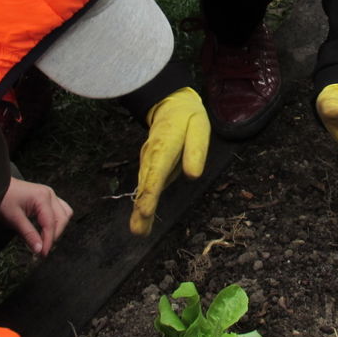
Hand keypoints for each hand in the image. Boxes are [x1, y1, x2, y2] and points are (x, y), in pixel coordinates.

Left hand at [0, 176, 72, 256]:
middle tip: (42, 250)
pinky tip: (45, 229)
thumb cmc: (3, 198)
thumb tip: (39, 249)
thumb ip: (28, 234)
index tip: (42, 254)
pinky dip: (55, 221)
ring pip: (64, 214)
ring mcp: (50, 195)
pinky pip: (59, 210)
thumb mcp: (14, 218)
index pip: (50, 224)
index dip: (48, 241)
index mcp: (42, 198)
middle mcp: (50, 194)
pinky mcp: (47, 197)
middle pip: (62, 219)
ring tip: (45, 240)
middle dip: (54, 236)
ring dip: (57, 228)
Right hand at [132, 87, 209, 235]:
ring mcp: (148, 161)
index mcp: (165, 145)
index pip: (156, 171)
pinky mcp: (149, 166)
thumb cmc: (188, 119)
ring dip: (140, 209)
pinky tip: (141, 222)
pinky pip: (146, 186)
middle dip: (142, 207)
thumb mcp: (199, 127)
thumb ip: (196, 150)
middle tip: (138, 230)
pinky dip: (142, 203)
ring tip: (138, 231)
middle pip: (146, 184)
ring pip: (143, 187)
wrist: (169, 106)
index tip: (145, 210)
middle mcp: (152, 156)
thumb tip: (193, 175)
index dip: (150, 192)